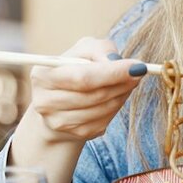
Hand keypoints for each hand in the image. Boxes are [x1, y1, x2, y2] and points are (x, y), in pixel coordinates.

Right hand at [26, 37, 145, 144]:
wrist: (62, 99)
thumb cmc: (76, 67)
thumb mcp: (86, 49)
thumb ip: (100, 49)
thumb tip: (115, 62)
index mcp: (43, 76)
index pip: (82, 77)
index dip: (112, 73)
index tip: (138, 67)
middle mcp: (45, 102)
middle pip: (94, 95)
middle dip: (122, 83)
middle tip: (138, 74)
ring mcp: (58, 121)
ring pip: (102, 109)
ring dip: (122, 94)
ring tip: (127, 83)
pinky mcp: (74, 134)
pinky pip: (104, 121)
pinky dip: (116, 107)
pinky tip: (116, 96)